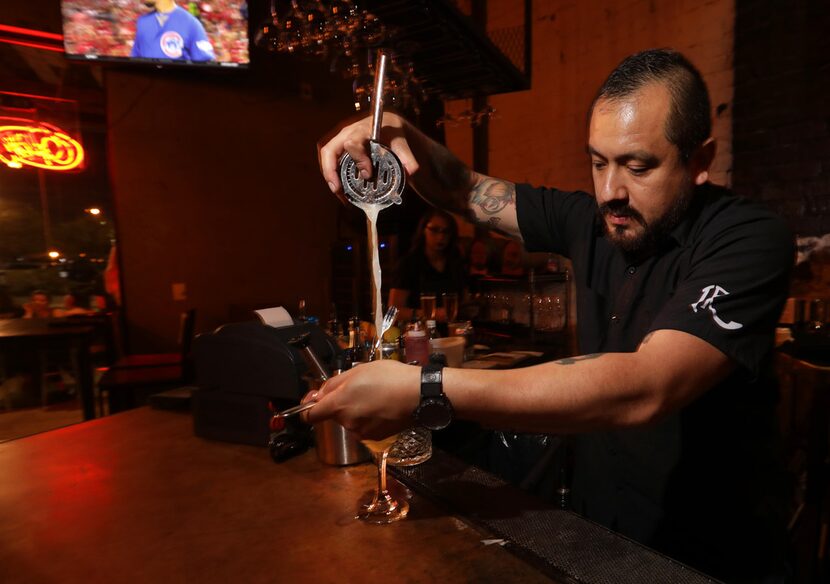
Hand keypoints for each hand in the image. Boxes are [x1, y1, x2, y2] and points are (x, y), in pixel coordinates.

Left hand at [304, 360, 420, 438]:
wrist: (419, 395)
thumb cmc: (390, 378)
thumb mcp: (358, 370)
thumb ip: (333, 384)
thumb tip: (317, 395)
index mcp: (339, 404)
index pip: (310, 415)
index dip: (308, 408)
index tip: (314, 400)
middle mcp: (347, 422)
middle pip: (334, 414)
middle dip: (342, 403)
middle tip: (361, 387)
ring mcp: (361, 432)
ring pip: (350, 420)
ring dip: (357, 410)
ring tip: (376, 396)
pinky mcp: (375, 437)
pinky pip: (364, 426)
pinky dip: (369, 418)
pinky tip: (383, 407)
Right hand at [317, 112, 418, 199]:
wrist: (389, 124)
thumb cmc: (393, 131)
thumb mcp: (402, 140)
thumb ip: (407, 156)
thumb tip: (411, 172)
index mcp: (363, 130)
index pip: (352, 143)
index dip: (357, 160)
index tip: (368, 174)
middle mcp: (347, 133)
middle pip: (328, 150)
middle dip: (329, 171)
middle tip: (337, 189)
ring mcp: (341, 139)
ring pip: (325, 155)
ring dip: (328, 175)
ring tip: (338, 193)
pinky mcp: (339, 147)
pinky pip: (329, 160)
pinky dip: (332, 175)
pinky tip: (340, 190)